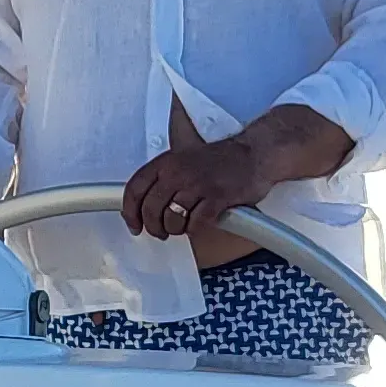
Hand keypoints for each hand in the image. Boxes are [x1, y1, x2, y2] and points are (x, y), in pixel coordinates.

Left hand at [122, 135, 276, 240]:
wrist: (255, 154)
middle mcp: (178, 171)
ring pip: (172, 219)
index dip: (130, 212)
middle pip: (151, 209)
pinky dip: (196, 229)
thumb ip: (162, 176)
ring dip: (176, 229)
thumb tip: (138, 204)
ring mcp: (197, 184)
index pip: (135, 189)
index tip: (134, 225)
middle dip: (154, 227)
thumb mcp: (183, 157)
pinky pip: (196, 224)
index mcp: (166, 161)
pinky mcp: (217, 197)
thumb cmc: (219, 160)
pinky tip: (202, 222)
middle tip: (161, 232)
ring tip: (184, 225)